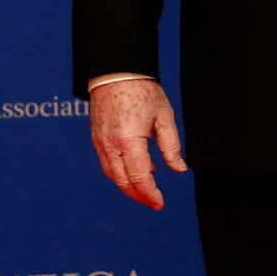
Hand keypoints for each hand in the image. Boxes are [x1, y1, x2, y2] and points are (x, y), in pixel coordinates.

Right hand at [89, 78, 187, 208]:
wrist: (116, 73)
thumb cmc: (142, 91)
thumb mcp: (164, 117)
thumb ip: (171, 146)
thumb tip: (179, 168)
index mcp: (129, 142)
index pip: (139, 178)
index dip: (150, 194)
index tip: (160, 203)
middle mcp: (111, 146)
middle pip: (123, 181)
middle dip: (139, 196)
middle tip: (154, 202)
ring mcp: (100, 143)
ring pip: (112, 175)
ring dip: (128, 186)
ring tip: (146, 190)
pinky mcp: (96, 138)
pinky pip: (107, 163)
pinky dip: (120, 173)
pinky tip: (135, 171)